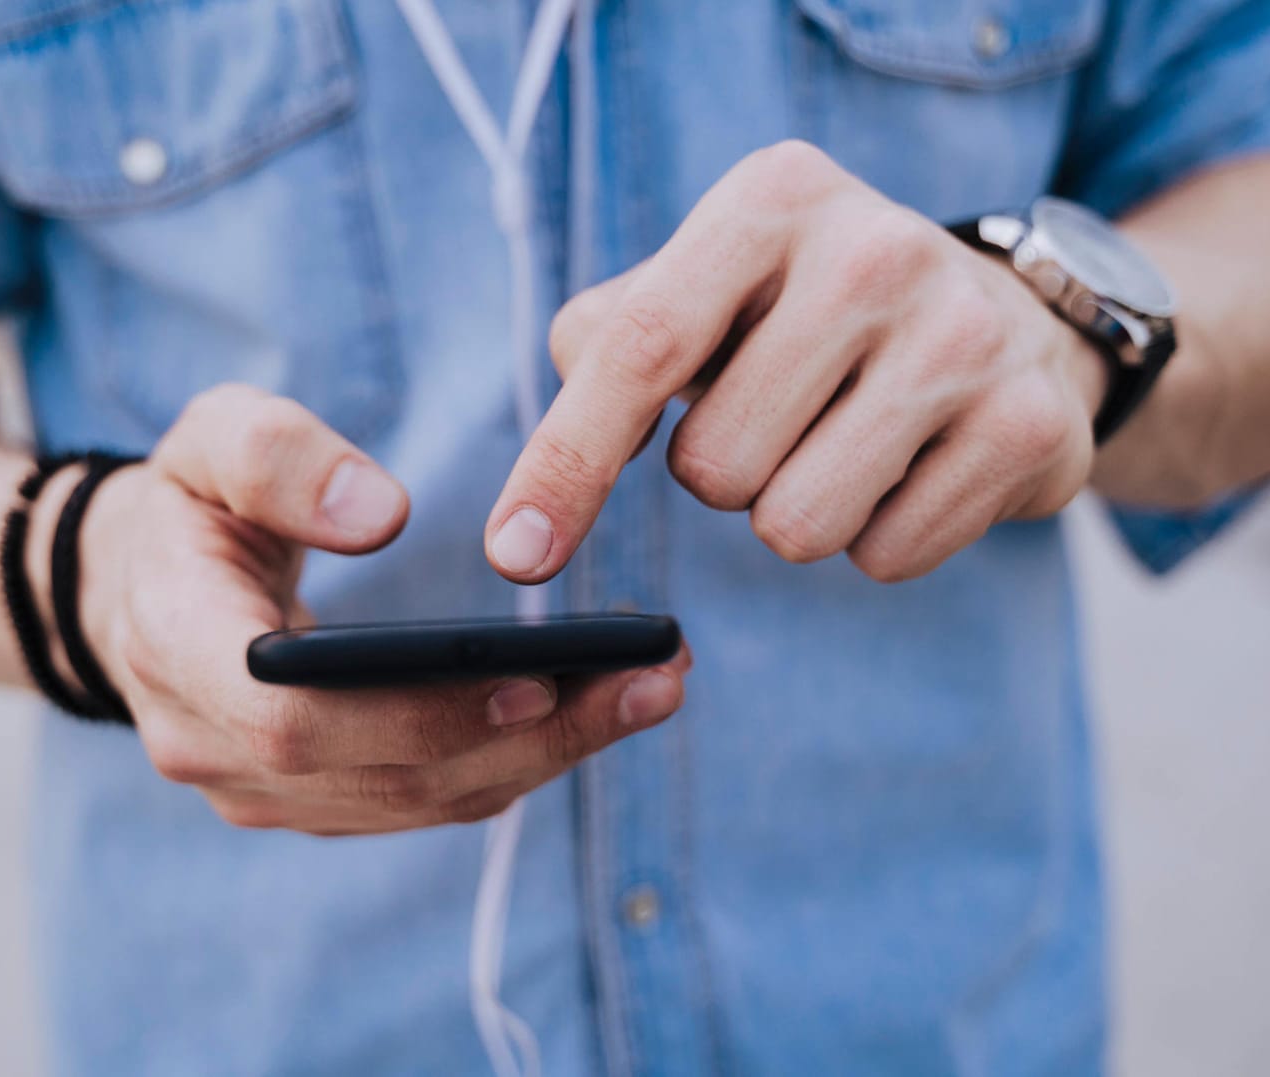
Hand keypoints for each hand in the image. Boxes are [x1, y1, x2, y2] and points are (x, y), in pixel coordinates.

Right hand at [70, 384, 688, 834]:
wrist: (138, 583)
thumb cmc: (188, 502)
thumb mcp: (206, 439)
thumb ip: (276, 457)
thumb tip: (379, 516)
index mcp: (174, 649)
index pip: (290, 718)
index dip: (412, 713)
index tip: (533, 678)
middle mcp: (209, 747)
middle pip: (383, 776)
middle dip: (527, 737)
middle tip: (652, 681)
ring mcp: (258, 790)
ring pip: (417, 802)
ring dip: (543, 757)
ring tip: (652, 691)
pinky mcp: (310, 799)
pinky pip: (422, 800)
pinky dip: (514, 761)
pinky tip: (594, 713)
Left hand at [486, 141, 1107, 583]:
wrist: (1002, 318)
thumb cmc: (806, 314)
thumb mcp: (706, 287)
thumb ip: (608, 344)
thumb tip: (540, 493)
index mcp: (771, 199)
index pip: (641, 348)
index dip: (566, 463)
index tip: (513, 556)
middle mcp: (876, 249)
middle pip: (714, 468)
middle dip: (725, 474)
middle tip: (783, 413)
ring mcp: (965, 337)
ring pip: (796, 528)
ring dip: (796, 513)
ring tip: (846, 439)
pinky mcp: (1031, 426)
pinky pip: (885, 559)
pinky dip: (877, 537)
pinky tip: (912, 466)